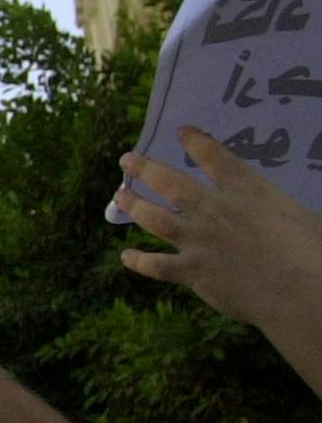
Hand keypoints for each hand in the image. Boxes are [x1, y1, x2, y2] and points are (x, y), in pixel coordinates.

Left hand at [117, 129, 321, 329]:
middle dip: (146, 168)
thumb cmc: (313, 251)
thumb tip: (283, 216)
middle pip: (171, 182)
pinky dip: (138, 261)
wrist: (300, 289)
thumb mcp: (304, 216)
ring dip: (134, 205)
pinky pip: (156, 265)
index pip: (215, 157)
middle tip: (127, 160)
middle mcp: (216, 209)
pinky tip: (126, 257)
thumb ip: (281, 211)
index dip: (196, 142)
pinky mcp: (192, 271)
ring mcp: (199, 239)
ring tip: (119, 196)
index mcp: (248, 190)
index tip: (183, 132)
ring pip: (155, 218)